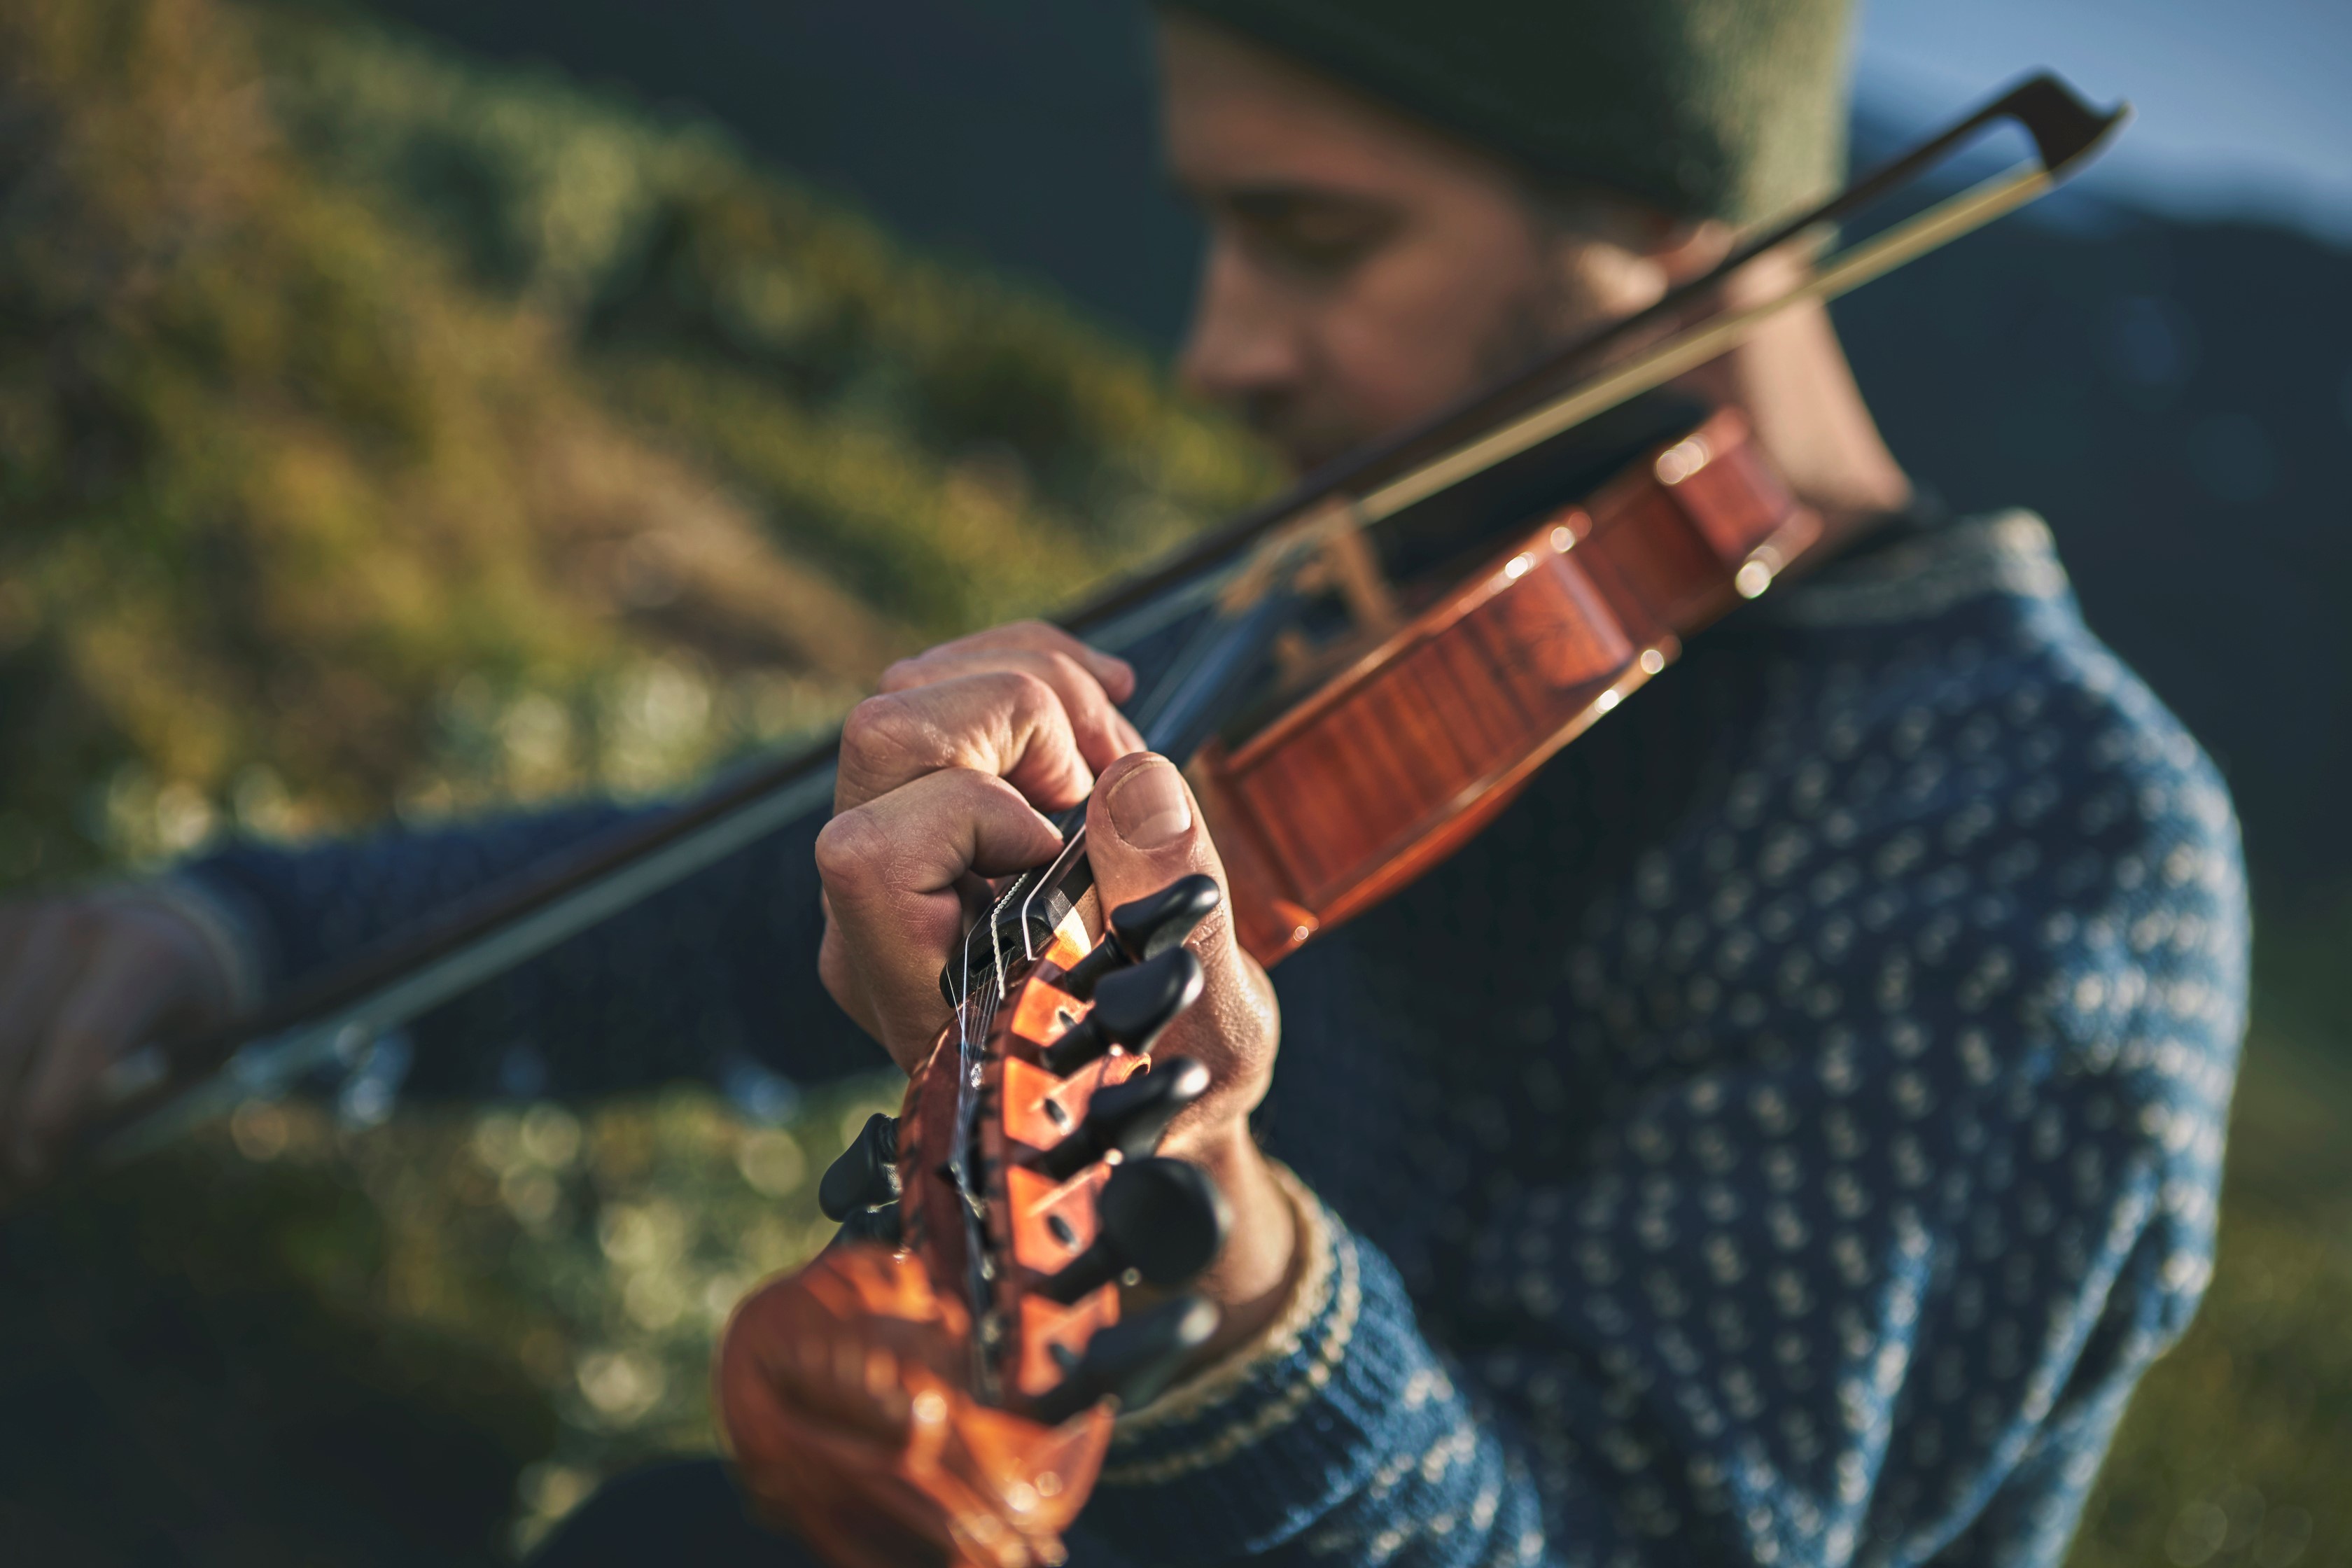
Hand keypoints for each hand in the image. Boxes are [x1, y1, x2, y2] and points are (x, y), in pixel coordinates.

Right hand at [0, 890, 235, 1192]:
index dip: (51, 1113)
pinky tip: (8, 1097)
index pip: (83, 1041)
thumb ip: (132, 1104)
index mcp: (146, 955)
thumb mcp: (188, 1060)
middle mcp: (76, 927)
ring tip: (12, 1140)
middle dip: (2, 1120)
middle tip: (15, 1171)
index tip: (39, 1168)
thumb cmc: (180, 1018)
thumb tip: (41, 1158)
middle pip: (5, 1042)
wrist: (164, 933)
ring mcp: (20, 922)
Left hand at [814, 620, 1297, 1361]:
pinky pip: (938, 690)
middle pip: (882, 740)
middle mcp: (876, 920)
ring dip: (1030, 686)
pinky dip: (1028, 669)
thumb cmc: (1174, 1075)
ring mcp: (894, 854)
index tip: (1067, 845)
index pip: (871, 855)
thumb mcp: (1209, 1019)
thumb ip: (1169, 904)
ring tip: (1115, 750)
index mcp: (921, 991)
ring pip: (905, 697)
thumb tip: (1133, 781)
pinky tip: (1103, 707)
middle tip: (1107, 771)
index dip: (976, 812)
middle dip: (1018, 715)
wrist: (1151, 1089)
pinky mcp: (926, 807)